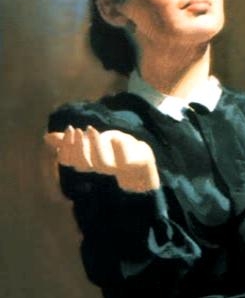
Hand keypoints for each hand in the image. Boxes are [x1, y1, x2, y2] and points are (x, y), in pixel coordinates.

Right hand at [45, 126, 159, 192]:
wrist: (144, 163)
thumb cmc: (118, 152)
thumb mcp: (96, 143)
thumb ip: (73, 141)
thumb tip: (47, 138)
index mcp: (91, 164)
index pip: (72, 161)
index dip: (67, 148)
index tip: (69, 128)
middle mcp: (102, 169)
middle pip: (84, 164)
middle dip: (78, 147)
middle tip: (79, 129)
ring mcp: (119, 168)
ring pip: (102, 165)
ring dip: (95, 147)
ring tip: (92, 130)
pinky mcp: (135, 164)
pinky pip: (126, 162)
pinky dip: (120, 151)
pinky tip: (115, 139)